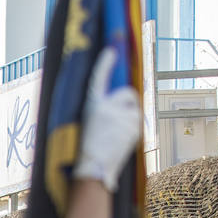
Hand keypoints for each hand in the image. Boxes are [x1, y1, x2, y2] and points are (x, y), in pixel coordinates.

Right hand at [73, 48, 141, 191]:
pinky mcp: (134, 127)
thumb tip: (113, 101)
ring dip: (127, 116)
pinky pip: (136, 121)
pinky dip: (130, 127)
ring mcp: (123, 117)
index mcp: (91, 105)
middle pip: (126, 93)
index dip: (105, 62)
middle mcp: (108, 107)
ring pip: (133, 108)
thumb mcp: (82, 126)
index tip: (112, 48)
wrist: (92, 169)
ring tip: (114, 134)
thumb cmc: (81, 151)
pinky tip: (119, 140)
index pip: (98, 77)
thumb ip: (96, 111)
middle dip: (124, 101)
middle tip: (115, 116)